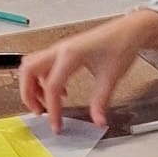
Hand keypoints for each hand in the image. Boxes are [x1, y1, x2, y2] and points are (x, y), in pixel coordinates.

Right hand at [21, 10, 157, 130]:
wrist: (129, 30)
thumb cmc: (120, 46)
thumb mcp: (111, 77)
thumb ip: (101, 102)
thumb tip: (98, 121)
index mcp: (70, 55)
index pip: (52, 86)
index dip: (52, 109)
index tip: (56, 125)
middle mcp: (60, 50)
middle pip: (28, 71)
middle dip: (28, 94)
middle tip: (38, 112)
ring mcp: (60, 49)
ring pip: (31, 66)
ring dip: (32, 85)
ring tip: (45, 103)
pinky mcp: (63, 50)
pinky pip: (43, 64)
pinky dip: (43, 79)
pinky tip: (60, 91)